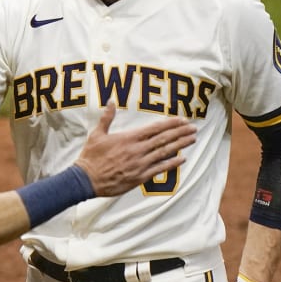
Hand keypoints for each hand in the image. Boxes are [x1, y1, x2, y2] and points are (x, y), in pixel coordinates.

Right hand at [75, 102, 195, 196]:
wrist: (86, 179)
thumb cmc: (91, 156)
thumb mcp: (96, 134)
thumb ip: (107, 118)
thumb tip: (111, 102)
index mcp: (128, 138)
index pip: (154, 128)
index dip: (170, 124)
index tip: (182, 120)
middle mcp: (137, 150)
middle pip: (164, 139)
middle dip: (180, 132)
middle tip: (194, 128)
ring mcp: (140, 164)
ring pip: (165, 152)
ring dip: (180, 145)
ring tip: (192, 139)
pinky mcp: (140, 177)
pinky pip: (160, 169)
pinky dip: (172, 163)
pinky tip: (182, 159)